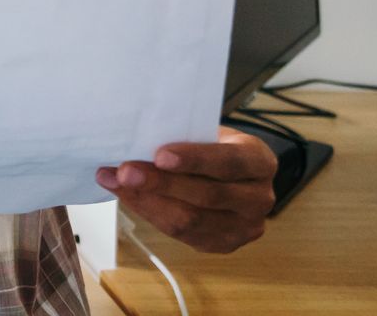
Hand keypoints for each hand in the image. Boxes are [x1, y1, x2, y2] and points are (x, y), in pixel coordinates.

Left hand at [96, 126, 276, 252]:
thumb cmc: (214, 148)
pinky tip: (128, 196)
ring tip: (116, 182)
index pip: (229, 161)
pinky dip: (149, 212)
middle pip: (208, 195)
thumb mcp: (209, 132)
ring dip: (147, 201)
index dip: (195, 159)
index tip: (160, 155)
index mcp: (259, 161)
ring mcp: (244, 227)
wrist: (234, 176)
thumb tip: (136, 139)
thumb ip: (183, 136)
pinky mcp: (223, 244)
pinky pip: (181, 234)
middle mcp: (259, 198)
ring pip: (191, 220)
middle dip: (161, 183)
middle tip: (125, 171)